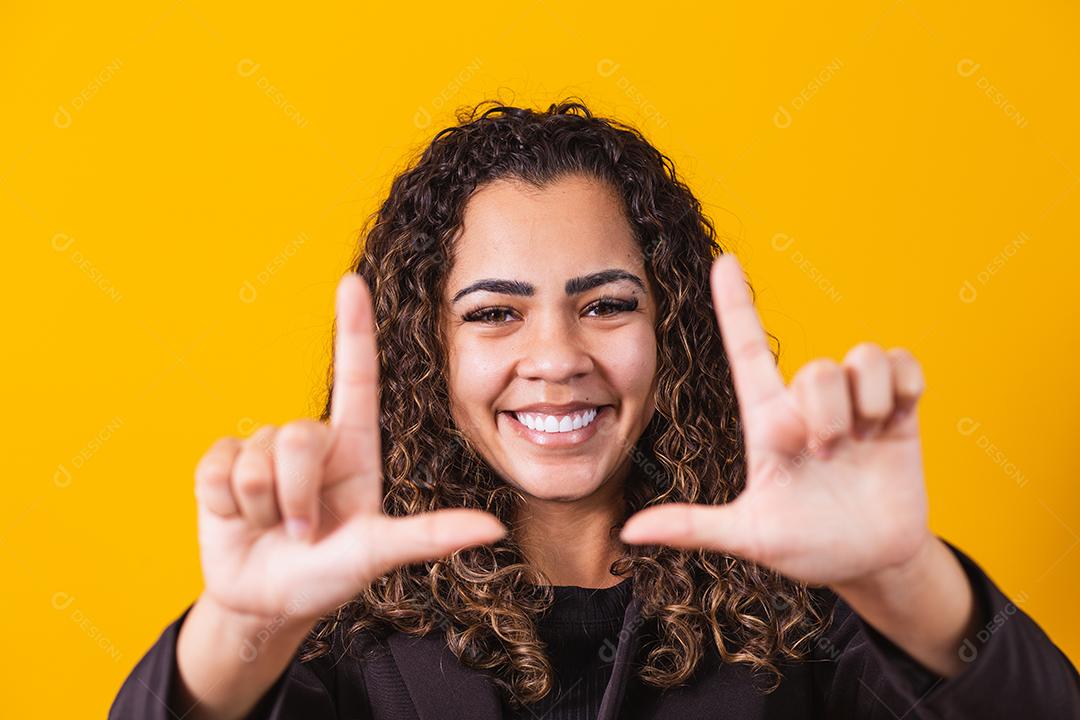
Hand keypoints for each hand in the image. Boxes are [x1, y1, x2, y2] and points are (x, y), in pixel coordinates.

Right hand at [193, 273, 505, 624]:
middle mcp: (310, 442)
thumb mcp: (378, 553)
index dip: (353, 329)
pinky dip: (225, 504)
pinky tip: (237, 519)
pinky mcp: (221, 464)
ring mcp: (263, 450)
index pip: (357, 377)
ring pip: (256, 459)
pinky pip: (217, 468)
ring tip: (275, 530)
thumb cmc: (328, 576)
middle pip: (296, 438)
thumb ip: (429, 536)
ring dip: (263, 508)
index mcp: (354, 449)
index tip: (353, 281)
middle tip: (304, 533)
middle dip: (297, 497)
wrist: (266, 603)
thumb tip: (495, 528)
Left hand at [620, 254, 932, 586]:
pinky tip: (892, 418)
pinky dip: (901, 384)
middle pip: (815, 368)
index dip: (736, 305)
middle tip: (824, 454)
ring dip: (862, 403)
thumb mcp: (748, 536)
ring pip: (858, 359)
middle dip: (823, 414)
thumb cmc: (805, 545)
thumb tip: (628, 531)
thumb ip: (693, 526)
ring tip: (861, 441)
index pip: (748, 351)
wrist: (870, 562)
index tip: (724, 262)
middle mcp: (809, 405)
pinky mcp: (897, 410)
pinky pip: (901, 363)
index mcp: (768, 423)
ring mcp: (854, 405)